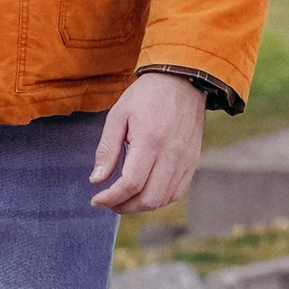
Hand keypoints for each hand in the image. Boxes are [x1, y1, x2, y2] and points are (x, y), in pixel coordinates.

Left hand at [90, 72, 207, 216]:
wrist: (182, 81)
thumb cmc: (145, 96)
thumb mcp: (118, 116)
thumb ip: (107, 150)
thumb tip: (96, 180)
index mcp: (150, 140)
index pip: (131, 183)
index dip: (111, 197)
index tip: (96, 200)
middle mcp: (172, 154)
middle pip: (149, 198)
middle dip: (124, 207)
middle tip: (108, 202)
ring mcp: (186, 160)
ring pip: (164, 199)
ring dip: (141, 206)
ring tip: (123, 199)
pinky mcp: (193, 161)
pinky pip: (177, 192)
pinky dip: (158, 199)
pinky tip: (143, 193)